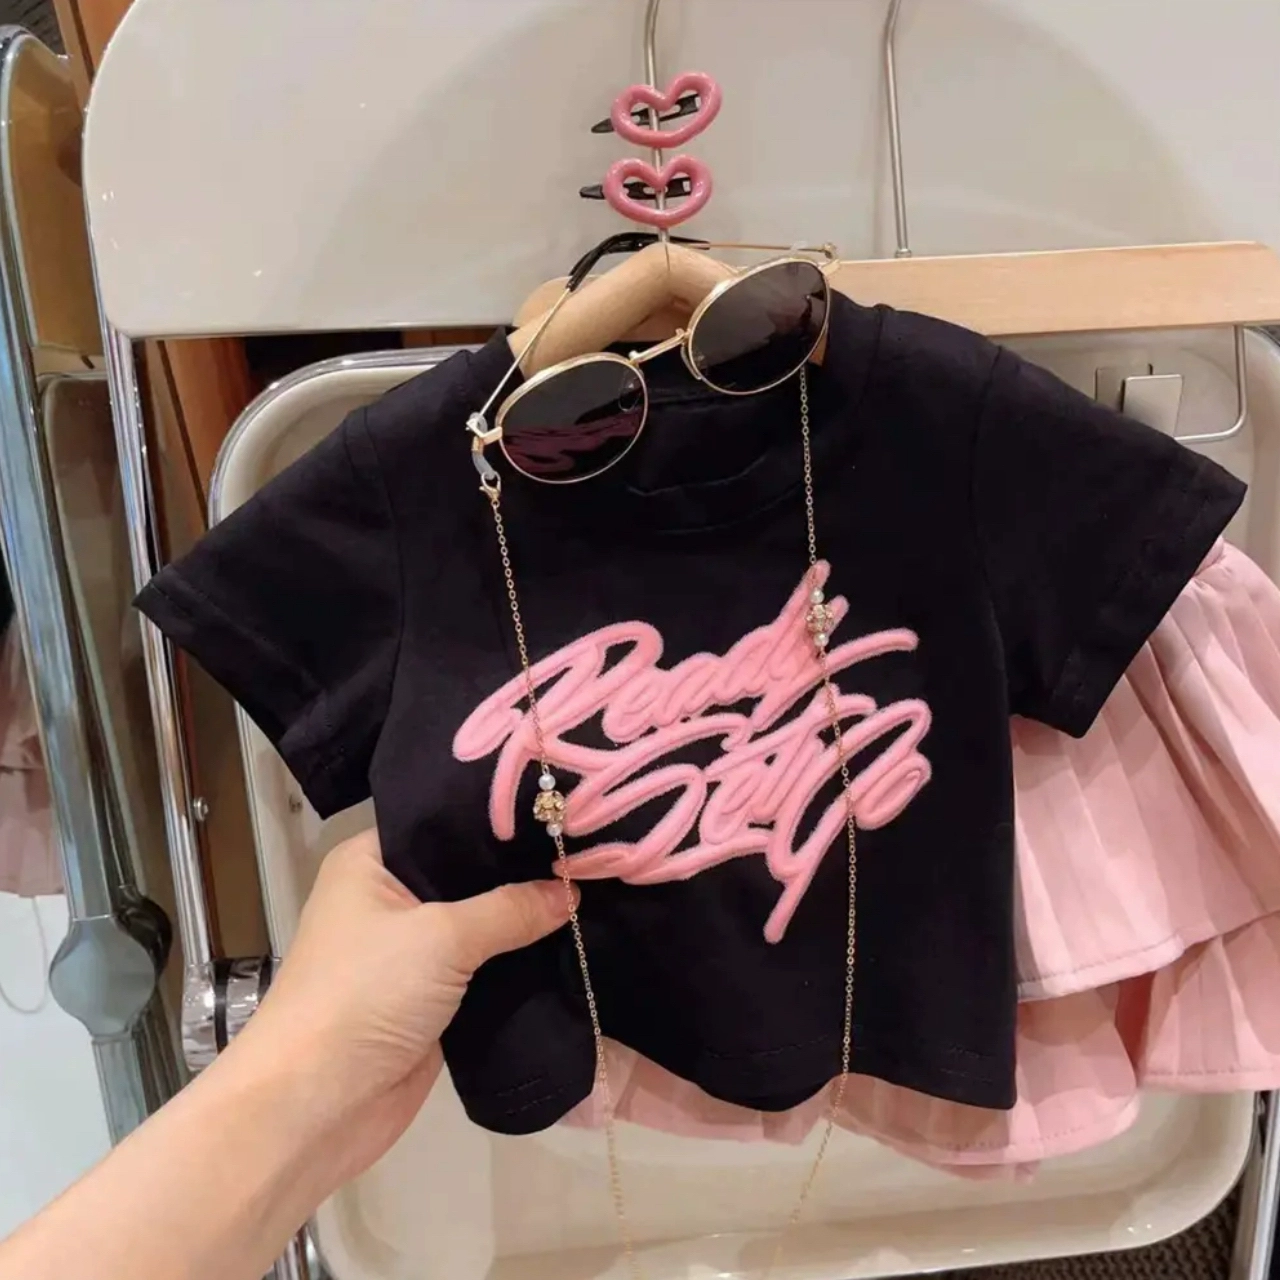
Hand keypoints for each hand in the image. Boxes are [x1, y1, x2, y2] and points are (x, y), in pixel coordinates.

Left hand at [227, 828, 574, 1187]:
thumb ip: (511, 910)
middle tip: (590, 853)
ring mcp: (411, 955)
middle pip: (468, 876)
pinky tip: (572, 947)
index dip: (500, 821)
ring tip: (594, 893)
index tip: (563, 809)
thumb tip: (572, 889)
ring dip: (526, 924)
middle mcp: (389, 900)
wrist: (315, 1107)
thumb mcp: (441, 937)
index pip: (445, 824)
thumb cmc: (362, 995)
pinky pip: (485, 973)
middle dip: (523, 874)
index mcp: (371, 863)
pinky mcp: (431, 1003)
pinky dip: (518, 967)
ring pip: (481, 928)